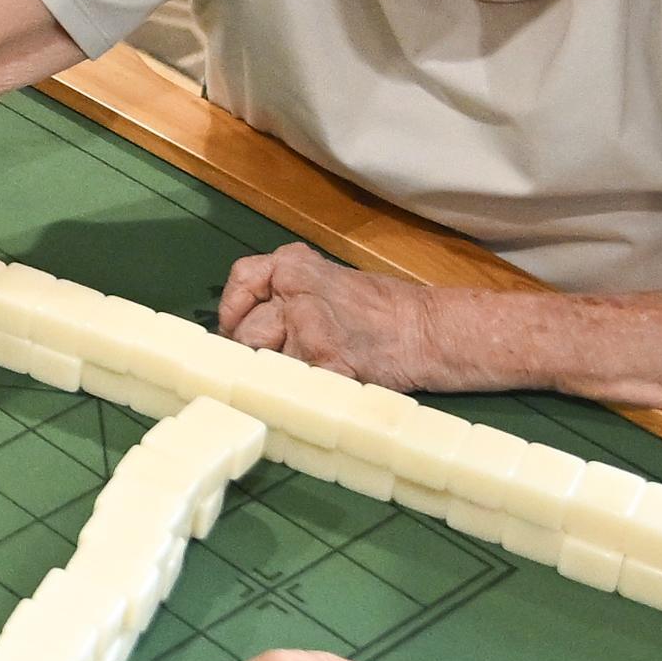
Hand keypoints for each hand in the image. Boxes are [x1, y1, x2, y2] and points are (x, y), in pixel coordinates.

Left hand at [217, 245, 475, 390]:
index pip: (242, 278)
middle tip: (272, 366)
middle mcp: (295, 291)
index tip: (234, 327)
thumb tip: (248, 323)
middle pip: (244, 332)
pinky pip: (291, 387)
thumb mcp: (329, 282)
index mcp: (295, 266)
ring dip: (277, 377)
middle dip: (252, 355)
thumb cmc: (383, 309)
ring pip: (264, 366)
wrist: (427, 330)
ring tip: (304, 375)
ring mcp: (309, 328)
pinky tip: (321, 387)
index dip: (233, 308)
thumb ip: (290, 293)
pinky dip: (299, 394)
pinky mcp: (324, 363)